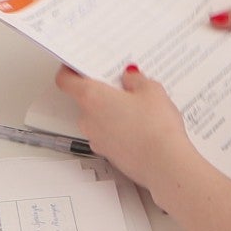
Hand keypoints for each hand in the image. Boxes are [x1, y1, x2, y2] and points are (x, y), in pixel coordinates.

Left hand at [55, 63, 195, 196]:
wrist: (165, 164)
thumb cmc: (155, 128)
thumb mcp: (151, 90)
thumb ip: (135, 79)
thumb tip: (130, 78)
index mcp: (92, 97)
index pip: (65, 80)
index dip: (70, 70)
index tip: (78, 66)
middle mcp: (88, 120)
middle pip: (85, 99)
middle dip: (102, 92)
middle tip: (123, 85)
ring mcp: (97, 140)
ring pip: (98, 119)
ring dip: (111, 112)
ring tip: (139, 108)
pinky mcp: (109, 155)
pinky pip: (108, 135)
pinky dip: (119, 129)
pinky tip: (141, 127)